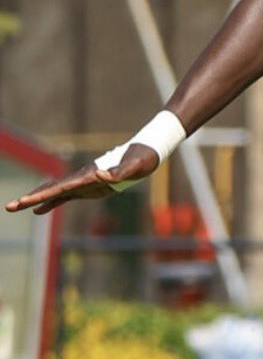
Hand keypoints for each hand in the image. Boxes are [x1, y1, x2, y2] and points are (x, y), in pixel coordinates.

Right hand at [5, 143, 159, 215]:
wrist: (146, 154)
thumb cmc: (142, 160)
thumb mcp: (135, 167)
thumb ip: (118, 172)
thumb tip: (97, 175)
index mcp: (90, 175)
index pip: (61, 187)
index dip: (42, 195)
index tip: (25, 202)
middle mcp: (82, 178)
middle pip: (51, 189)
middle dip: (31, 198)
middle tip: (10, 207)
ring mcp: (84, 183)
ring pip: (54, 192)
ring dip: (36, 200)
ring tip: (15, 207)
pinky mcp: (89, 188)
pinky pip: (65, 197)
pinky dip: (51, 203)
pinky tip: (39, 211)